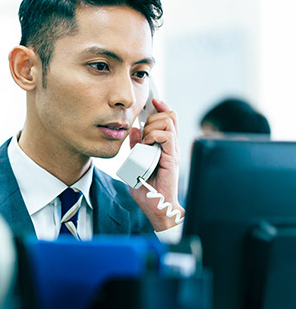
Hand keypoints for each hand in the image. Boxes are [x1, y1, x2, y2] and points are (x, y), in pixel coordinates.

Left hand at [128, 98, 184, 230]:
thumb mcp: (135, 163)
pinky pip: (167, 136)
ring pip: (169, 122)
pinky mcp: (172, 158)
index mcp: (165, 146)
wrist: (157, 206)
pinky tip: (147, 144)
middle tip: (143, 131)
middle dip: (153, 116)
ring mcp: (172, 151)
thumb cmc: (147, 189)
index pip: (168, 118)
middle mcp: (171, 146)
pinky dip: (155, 135)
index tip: (153, 102)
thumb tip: (134, 131)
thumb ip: (136, 147)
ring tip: (145, 140)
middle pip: (169, 115)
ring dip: (153, 126)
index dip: (161, 107)